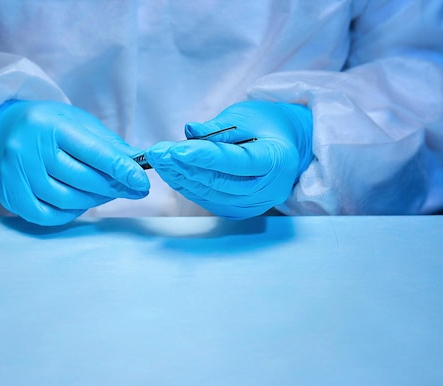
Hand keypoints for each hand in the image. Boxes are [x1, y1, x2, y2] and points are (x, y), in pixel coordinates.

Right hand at [0, 100, 149, 225]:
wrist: (0, 131)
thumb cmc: (47, 126)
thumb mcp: (78, 123)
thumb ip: (108, 144)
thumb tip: (138, 164)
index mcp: (50, 124)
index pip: (93, 152)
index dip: (121, 170)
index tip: (141, 182)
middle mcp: (28, 148)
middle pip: (82, 180)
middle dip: (112, 187)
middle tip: (130, 188)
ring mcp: (16, 174)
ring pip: (67, 200)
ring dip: (94, 201)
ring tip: (103, 193)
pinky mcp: (11, 195)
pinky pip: (48, 216)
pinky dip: (70, 214)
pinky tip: (78, 204)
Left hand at [145, 101, 311, 218]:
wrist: (284, 148)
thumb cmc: (266, 127)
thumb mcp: (246, 116)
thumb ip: (218, 128)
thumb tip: (189, 131)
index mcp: (276, 161)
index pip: (236, 161)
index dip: (204, 157)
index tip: (176, 150)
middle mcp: (267, 190)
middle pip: (219, 182)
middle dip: (184, 167)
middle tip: (157, 152)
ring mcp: (252, 205)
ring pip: (210, 194)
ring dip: (180, 177)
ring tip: (158, 160)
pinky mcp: (238, 211)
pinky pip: (208, 199)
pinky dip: (187, 186)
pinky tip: (171, 172)